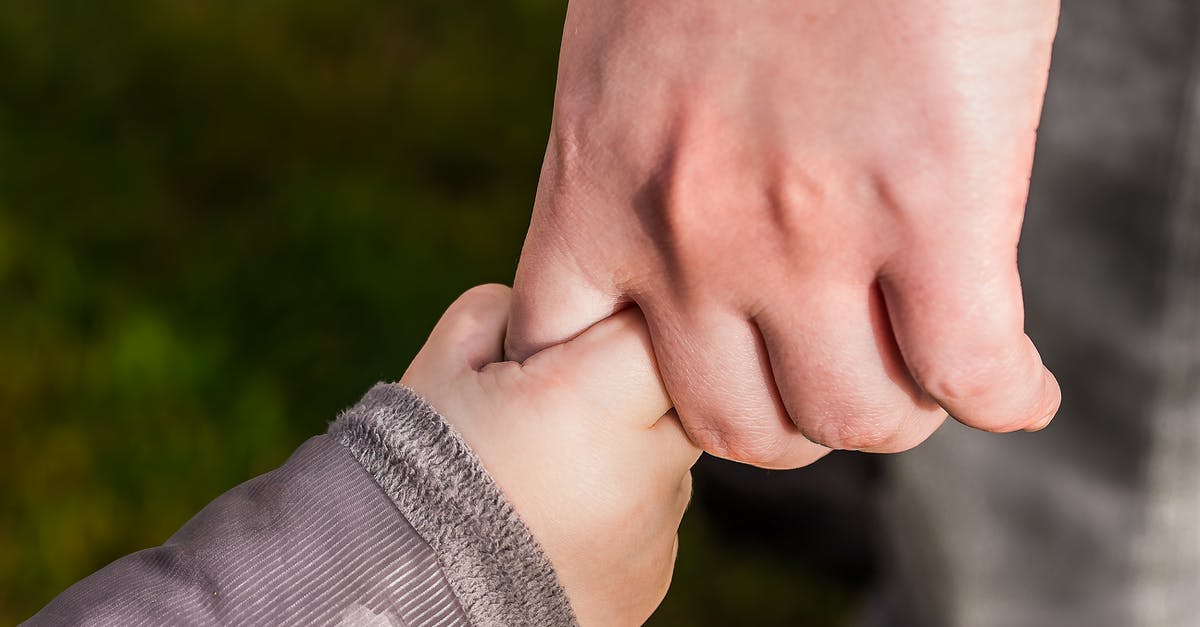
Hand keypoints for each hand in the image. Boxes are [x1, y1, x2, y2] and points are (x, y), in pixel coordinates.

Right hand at [401, 285, 698, 625]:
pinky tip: (553, 518)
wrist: (401, 600)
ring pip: (667, 456)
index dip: (616, 320)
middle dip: (630, 384)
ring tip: (545, 471)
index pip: (654, 325)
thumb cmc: (411, 474)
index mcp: (590, 402)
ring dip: (625, 448)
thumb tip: (545, 307)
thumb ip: (502, 312)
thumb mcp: (440, 369)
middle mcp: (642, 469)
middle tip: (561, 402)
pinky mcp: (653, 576)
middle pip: (678, 391)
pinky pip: (652, 515)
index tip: (575, 339)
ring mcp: (654, 531)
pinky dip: (616, 506)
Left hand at [507, 0, 1062, 467]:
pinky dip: (1005, 398)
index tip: (687, 374)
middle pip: (732, 425)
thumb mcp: (624, 59)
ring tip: (922, 374)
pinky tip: (1017, 384)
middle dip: (787, 418)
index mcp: (598, 187)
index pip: (567, 367)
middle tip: (831, 376)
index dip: (629, 398)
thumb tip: (682, 238)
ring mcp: (807, 234)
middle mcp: (688, 235)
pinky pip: (971, 374)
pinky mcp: (932, 207)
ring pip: (851, 419)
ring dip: (894, 411)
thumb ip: (635, 160)